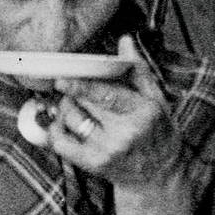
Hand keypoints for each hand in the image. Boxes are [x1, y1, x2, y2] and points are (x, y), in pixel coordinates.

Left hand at [47, 34, 179, 189]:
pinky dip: (56, 131)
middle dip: (72, 94)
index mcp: (143, 111)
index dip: (80, 86)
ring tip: (72, 106)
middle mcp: (125, 132)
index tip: (62, 80)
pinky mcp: (93, 164)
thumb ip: (137, 69)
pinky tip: (63, 125)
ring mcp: (107, 150)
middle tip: (70, 89)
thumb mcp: (156, 98)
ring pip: (70, 121)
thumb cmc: (157, 132)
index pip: (106, 95)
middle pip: (84, 105)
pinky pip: (62, 144)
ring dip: (64, 109)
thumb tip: (124, 41)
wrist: (157, 174)